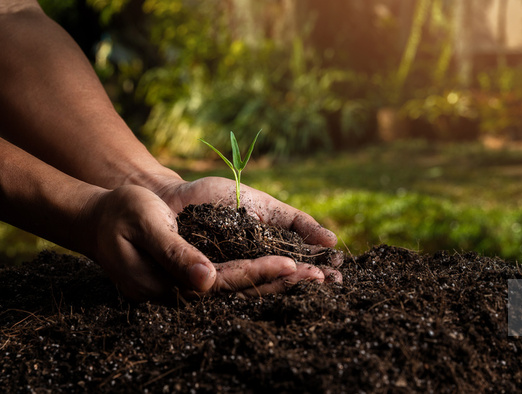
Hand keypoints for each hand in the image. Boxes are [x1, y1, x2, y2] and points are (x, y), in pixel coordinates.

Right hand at [83, 185, 330, 301]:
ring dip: (275, 285)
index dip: (260, 274)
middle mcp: (181, 294)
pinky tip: (284, 274)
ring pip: (238, 291)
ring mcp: (186, 290)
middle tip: (319, 279)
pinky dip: (259, 277)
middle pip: (238, 293)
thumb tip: (208, 281)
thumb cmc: (122, 214)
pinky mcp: (190, 281)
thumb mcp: (147, 225)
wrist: (100, 219)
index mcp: (169, 284)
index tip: (293, 266)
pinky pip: (231, 282)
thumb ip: (176, 254)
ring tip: (312, 279)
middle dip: (279, 285)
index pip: (224, 283)